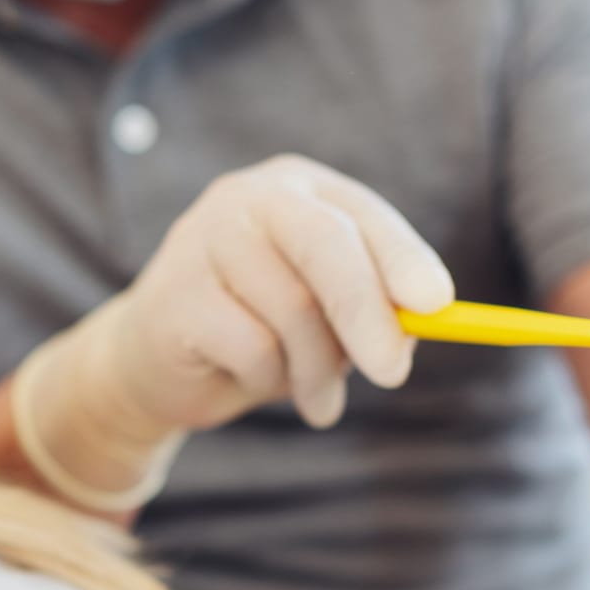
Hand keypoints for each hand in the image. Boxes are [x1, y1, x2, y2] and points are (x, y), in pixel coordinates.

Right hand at [12, 154, 453, 509]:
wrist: (152, 360)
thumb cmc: (259, 330)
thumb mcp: (327, 318)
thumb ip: (375, 311)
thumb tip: (423, 323)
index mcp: (299, 191)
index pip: (362, 216)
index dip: (403, 258)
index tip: (438, 304)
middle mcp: (249, 199)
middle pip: (325, 245)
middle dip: (367, 312)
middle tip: (393, 374)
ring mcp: (203, 239)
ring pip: (293, 309)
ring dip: (317, 370)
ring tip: (318, 398)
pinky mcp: (173, 293)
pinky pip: (250, 346)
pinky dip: (267, 380)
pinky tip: (250, 380)